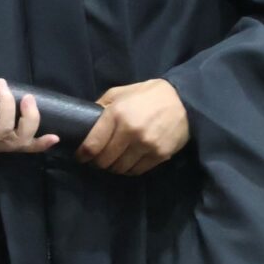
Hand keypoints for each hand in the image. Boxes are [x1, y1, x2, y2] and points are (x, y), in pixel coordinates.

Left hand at [75, 79, 189, 174]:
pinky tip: (128, 162)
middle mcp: (130, 132)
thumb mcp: (119, 93)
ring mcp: (146, 145)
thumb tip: (85, 120)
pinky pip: (138, 170)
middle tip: (97, 159)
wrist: (182, 101)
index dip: (83, 154)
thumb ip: (101, 106)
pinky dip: (129, 169)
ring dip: (114, 167)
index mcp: (116, 114)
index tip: (80, 156)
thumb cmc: (147, 95)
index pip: (93, 144)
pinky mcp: (160, 155)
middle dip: (98, 162)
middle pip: (105, 160)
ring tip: (113, 161)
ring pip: (120, 168)